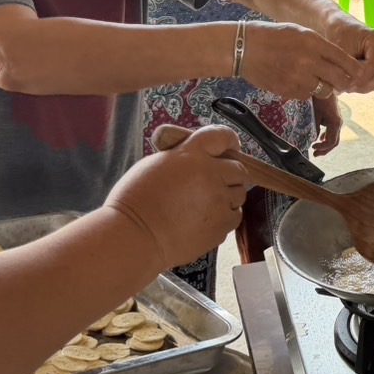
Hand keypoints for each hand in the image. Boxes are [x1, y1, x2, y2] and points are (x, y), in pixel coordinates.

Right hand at [108, 125, 249, 269]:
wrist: (134, 237)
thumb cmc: (134, 201)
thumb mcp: (154, 164)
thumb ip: (182, 157)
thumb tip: (198, 159)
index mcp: (191, 155)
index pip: (222, 136)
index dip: (229, 141)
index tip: (231, 146)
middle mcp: (210, 175)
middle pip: (239, 169)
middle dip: (230, 174)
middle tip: (216, 182)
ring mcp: (218, 201)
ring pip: (239, 194)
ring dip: (228, 197)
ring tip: (206, 205)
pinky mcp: (220, 226)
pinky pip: (234, 217)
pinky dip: (224, 217)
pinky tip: (205, 220)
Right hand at [240, 23, 361, 99]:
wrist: (243, 49)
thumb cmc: (272, 37)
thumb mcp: (300, 32)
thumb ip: (321, 46)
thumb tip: (341, 60)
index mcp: (314, 43)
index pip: (345, 60)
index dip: (355, 69)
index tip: (359, 73)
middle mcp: (309, 61)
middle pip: (340, 79)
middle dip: (344, 82)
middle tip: (344, 82)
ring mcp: (298, 78)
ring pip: (325, 90)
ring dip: (325, 87)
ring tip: (315, 79)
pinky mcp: (289, 91)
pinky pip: (307, 95)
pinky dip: (307, 91)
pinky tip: (297, 81)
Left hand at [311, 95, 342, 155]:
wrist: (324, 87)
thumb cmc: (320, 100)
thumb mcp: (315, 115)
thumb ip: (315, 128)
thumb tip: (314, 139)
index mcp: (335, 123)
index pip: (331, 142)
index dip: (322, 148)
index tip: (313, 148)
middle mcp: (339, 123)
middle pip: (334, 142)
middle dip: (325, 149)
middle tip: (315, 154)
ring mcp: (338, 121)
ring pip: (334, 137)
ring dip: (326, 144)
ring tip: (317, 148)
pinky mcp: (336, 118)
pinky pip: (333, 131)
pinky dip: (327, 137)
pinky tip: (321, 138)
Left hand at [322, 16, 373, 93]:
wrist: (339, 26)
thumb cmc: (338, 34)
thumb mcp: (340, 50)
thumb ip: (346, 68)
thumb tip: (347, 87)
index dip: (360, 79)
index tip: (345, 84)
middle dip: (364, 85)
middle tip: (347, 87)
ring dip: (364, 86)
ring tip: (347, 84)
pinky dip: (365, 83)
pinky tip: (351, 81)